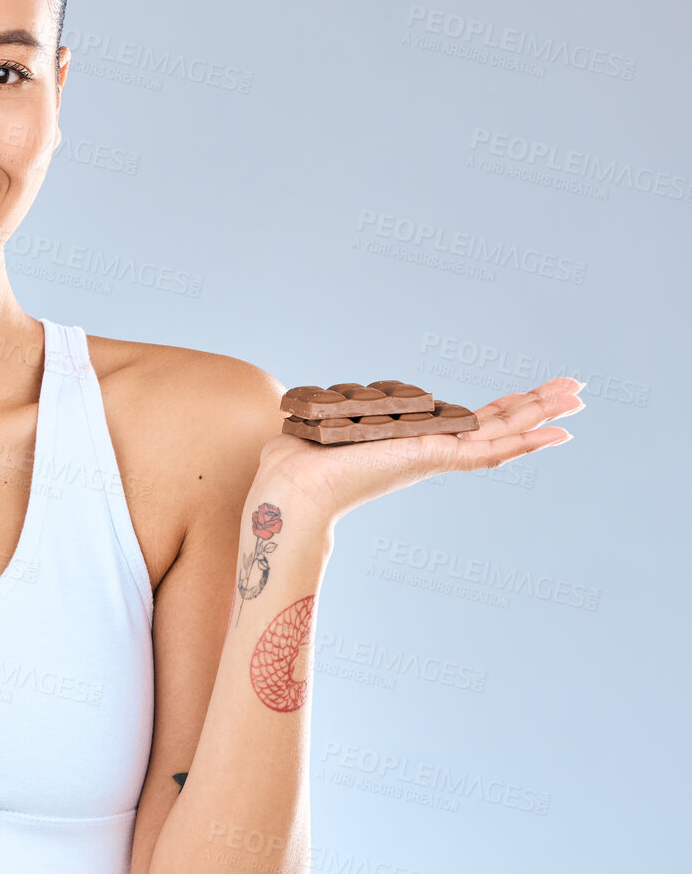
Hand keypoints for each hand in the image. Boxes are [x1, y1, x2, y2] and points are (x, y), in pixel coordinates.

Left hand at [255, 375, 583, 519]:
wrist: (294, 485)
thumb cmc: (300, 460)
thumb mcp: (329, 423)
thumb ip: (336, 415)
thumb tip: (314, 414)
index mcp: (413, 441)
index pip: (468, 422)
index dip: (501, 408)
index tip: (530, 395)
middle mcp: (432, 450)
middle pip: (496, 424)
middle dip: (536, 405)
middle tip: (576, 389)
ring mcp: (437, 456)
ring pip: (503, 435)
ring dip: (542, 415)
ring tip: (580, 399)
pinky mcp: (433, 458)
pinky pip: (488, 451)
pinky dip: (525, 441)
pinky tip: (557, 433)